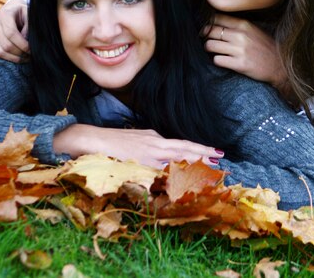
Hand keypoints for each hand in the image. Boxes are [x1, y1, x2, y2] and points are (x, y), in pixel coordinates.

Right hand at [0, 0, 29, 62]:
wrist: (11, 9)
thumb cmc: (22, 14)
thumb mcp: (29, 15)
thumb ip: (28, 28)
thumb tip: (24, 41)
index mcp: (5, 14)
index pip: (11, 33)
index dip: (23, 45)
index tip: (31, 50)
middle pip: (5, 45)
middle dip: (19, 54)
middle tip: (29, 56)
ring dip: (12, 58)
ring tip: (22, 58)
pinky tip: (9, 57)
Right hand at [53, 125, 223, 168]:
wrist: (93, 140)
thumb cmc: (114, 142)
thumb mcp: (137, 139)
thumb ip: (152, 144)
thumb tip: (164, 154)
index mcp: (155, 138)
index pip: (181, 144)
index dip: (199, 149)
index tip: (214, 152)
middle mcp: (154, 142)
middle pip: (184, 147)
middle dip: (203, 153)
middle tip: (221, 157)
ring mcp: (148, 152)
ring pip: (177, 156)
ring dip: (195, 161)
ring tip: (211, 164)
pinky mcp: (140, 161)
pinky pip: (161, 168)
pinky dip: (175, 171)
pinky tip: (185, 175)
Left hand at [203, 14, 287, 88]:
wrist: (280, 67)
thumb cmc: (266, 47)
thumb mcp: (254, 30)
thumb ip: (237, 25)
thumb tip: (215, 22)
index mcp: (244, 24)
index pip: (217, 18)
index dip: (208, 23)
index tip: (207, 29)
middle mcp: (241, 35)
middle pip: (211, 31)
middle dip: (206, 36)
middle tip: (208, 40)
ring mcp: (240, 50)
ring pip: (210, 45)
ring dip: (209, 49)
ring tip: (214, 51)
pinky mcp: (239, 64)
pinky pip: (217, 60)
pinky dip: (217, 61)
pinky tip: (223, 61)